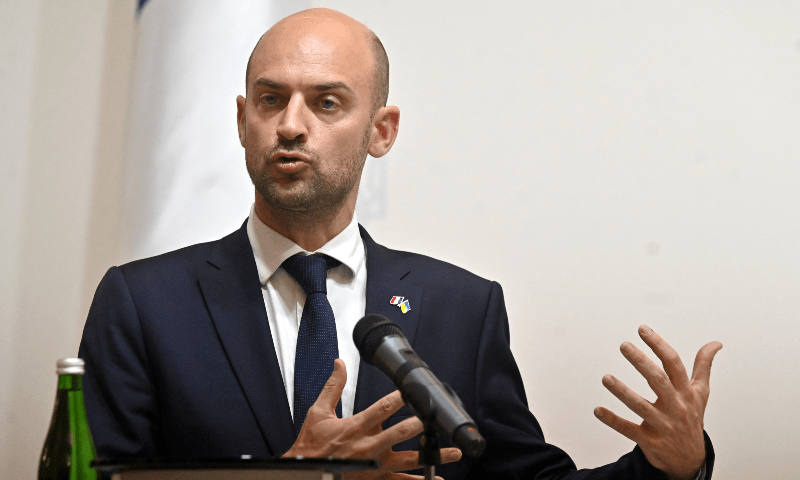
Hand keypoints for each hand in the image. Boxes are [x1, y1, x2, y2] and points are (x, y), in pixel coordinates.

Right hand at [283, 359, 461, 478]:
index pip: (383, 408)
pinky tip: (436, 478)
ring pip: (410, 459)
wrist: (306, 472)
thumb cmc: (312, 445)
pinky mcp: (377, 478)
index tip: (414, 389)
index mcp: (356, 426)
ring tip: (452, 451)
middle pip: (401, 432)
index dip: (400, 397)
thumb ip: (333, 387)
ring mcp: (376, 464)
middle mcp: (369, 446)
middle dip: (421, 424)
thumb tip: (339, 364)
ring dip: (433, 455)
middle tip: (437, 417)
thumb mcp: (318, 412)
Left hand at [593, 325, 721, 479]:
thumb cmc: (691, 419)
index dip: (659, 345)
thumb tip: (715, 343)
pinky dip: (613, 420)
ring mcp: (661, 425)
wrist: (690, 461)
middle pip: (658, 381)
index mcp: (686, 393)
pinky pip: (628, 430)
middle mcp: (675, 407)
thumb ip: (703, 366)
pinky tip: (598, 410)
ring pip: (641, 406)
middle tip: (624, 345)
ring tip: (606, 378)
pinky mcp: (649, 440)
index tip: (643, 329)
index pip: (674, 364)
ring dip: (623, 392)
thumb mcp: (701, 393)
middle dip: (641, 362)